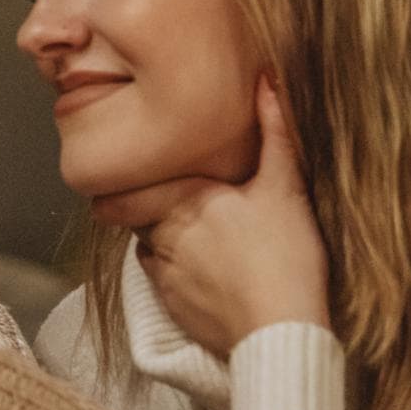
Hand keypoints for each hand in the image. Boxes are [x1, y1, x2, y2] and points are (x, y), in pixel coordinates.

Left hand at [90, 75, 330, 356]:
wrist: (280, 328)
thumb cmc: (286, 255)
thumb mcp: (286, 188)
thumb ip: (275, 134)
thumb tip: (268, 80)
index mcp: (185, 199)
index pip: (135, 187)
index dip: (132, 183)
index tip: (123, 181)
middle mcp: (162, 233)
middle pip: (138, 214)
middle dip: (143, 209)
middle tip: (159, 203)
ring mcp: (163, 272)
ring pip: (147, 245)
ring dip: (160, 239)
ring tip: (191, 237)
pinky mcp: (170, 305)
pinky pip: (159, 278)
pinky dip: (171, 270)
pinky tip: (199, 270)